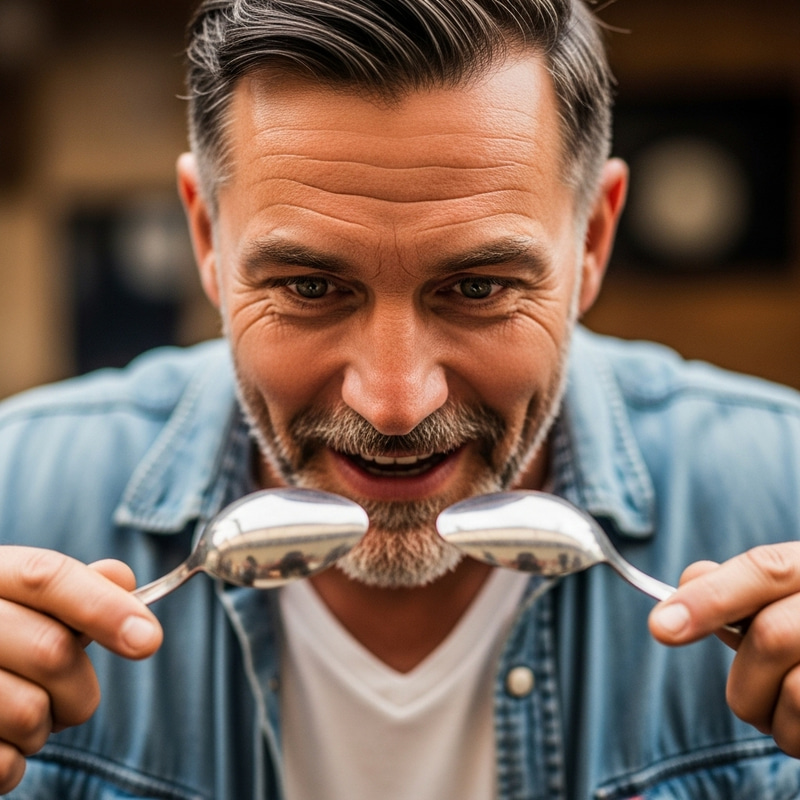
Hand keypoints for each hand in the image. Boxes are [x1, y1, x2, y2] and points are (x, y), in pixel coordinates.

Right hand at [0, 546, 162, 792]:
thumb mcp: (18, 599)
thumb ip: (70, 590)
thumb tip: (123, 578)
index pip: (46, 577)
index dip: (104, 606)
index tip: (150, 640)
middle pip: (53, 651)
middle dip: (81, 685)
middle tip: (71, 694)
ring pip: (31, 712)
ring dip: (45, 726)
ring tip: (21, 714)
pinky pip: (4, 763)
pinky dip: (16, 762)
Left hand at [649, 542, 799, 756]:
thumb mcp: (785, 592)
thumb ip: (739, 587)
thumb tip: (690, 579)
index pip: (764, 570)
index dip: (709, 599)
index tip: (660, 628)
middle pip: (771, 636)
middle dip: (744, 678)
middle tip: (745, 695)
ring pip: (795, 692)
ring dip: (769, 714)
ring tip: (783, 709)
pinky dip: (793, 735)